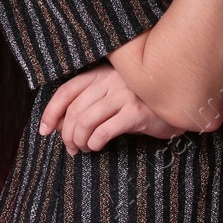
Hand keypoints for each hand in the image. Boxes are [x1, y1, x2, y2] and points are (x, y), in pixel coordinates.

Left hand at [39, 62, 184, 154]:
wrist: (179, 103)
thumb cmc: (143, 101)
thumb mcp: (114, 96)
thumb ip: (90, 103)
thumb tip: (58, 124)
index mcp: (102, 73)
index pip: (67, 90)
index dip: (51, 111)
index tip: (43, 130)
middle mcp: (111, 80)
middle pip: (74, 110)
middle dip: (66, 134)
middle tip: (70, 148)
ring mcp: (124, 95)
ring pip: (86, 121)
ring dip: (79, 141)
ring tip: (83, 149)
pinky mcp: (136, 112)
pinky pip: (104, 130)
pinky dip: (95, 142)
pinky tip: (97, 147)